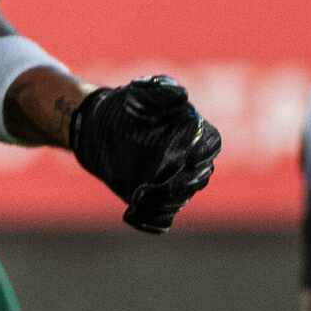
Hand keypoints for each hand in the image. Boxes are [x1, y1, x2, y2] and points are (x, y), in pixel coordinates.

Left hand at [67, 76, 223, 232]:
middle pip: (197, 179)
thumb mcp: (141, 91)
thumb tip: (181, 96)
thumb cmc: (128, 106)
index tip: (186, 157)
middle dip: (179, 185)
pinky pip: (161, 218)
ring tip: (137, 198)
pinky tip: (130, 213)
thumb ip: (160, 90)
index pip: (211, 144)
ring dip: (161, 203)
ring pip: (178, 201)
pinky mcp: (156, 200)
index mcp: (195, 132)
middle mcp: (190, 161)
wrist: (100, 127)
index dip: (201, 152)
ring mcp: (174, 183)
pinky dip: (149, 220)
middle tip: (157, 185)